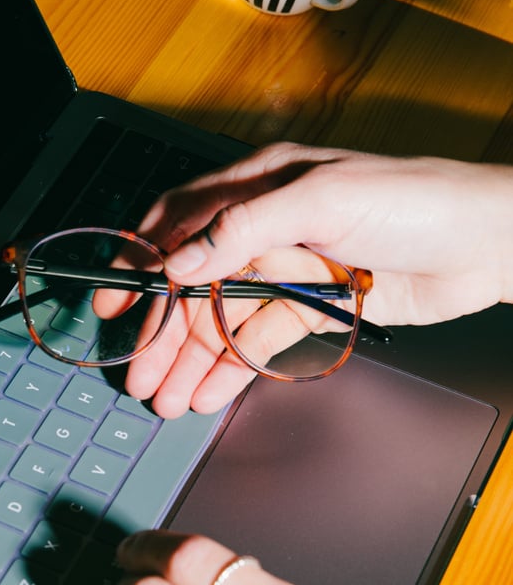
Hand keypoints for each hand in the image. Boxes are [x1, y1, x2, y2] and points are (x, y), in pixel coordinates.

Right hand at [124, 145, 512, 416]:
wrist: (487, 243)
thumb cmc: (416, 199)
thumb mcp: (323, 198)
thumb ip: (244, 228)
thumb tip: (180, 260)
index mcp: (259, 186)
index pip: (180, 224)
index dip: (140, 263)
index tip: (110, 300)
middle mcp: (267, 228)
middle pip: (194, 284)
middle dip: (162, 331)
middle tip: (139, 374)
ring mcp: (289, 271)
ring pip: (222, 320)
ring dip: (192, 360)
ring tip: (164, 398)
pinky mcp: (314, 307)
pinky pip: (260, 342)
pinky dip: (232, 370)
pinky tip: (207, 394)